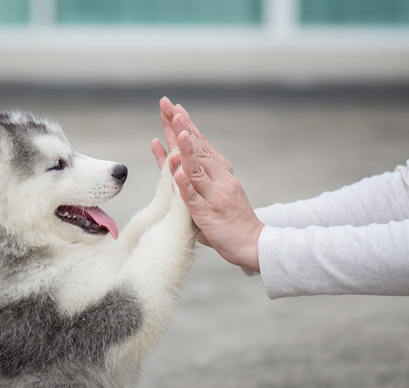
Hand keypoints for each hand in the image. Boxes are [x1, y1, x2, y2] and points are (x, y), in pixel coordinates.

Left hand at [155, 102, 263, 271]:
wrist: (254, 243)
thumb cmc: (232, 219)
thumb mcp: (217, 192)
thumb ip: (199, 178)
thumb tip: (180, 162)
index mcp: (220, 172)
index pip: (200, 144)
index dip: (187, 126)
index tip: (174, 108)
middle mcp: (219, 179)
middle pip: (197, 149)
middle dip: (182, 127)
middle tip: (170, 107)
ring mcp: (214, 196)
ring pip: (196, 169)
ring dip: (186, 149)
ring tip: (177, 130)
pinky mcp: (207, 214)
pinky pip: (194, 198)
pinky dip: (185, 185)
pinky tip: (177, 173)